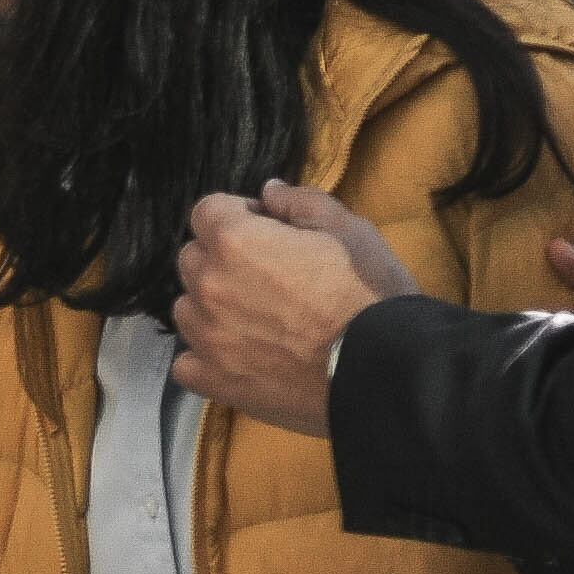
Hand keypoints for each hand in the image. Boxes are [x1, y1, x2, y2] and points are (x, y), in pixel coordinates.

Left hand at [169, 180, 419, 436]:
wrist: (387, 371)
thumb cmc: (370, 295)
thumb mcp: (349, 230)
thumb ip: (299, 202)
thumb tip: (267, 192)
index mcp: (235, 241)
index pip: (206, 211)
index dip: (238, 216)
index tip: (266, 232)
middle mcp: (209, 286)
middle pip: (194, 258)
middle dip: (222, 259)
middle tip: (268, 278)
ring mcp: (207, 336)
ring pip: (187, 309)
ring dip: (212, 307)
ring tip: (259, 319)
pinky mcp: (214, 380)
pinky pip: (187, 362)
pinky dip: (207, 357)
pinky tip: (242, 356)